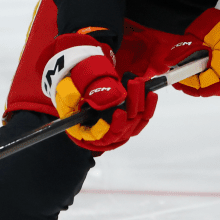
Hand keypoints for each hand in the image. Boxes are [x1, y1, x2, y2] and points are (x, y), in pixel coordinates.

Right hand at [41, 31, 156, 150]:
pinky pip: (143, 117)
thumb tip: (109, 97)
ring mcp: (118, 127)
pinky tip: (151, 93)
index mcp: (86, 133)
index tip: (119, 112)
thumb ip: (83, 94)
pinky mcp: (128, 119)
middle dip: (131, 105)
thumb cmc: (68, 89)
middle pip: (124, 127)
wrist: (76, 82)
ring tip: (138, 82)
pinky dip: (148, 106)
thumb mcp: (68, 90)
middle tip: (133, 84)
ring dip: (140, 101)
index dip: (113, 127)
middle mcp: (104, 134)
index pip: (103, 137)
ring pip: (135, 121)